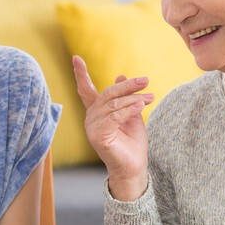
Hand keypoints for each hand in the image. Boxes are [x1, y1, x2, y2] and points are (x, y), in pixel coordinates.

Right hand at [72, 55, 153, 200]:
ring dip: (133, 99)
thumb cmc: (132, 143)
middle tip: (145, 81)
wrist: (134, 167)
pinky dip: (129, 109)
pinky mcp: (98, 136)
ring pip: (113, 105)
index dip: (81, 74)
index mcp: (97, 112)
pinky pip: (115, 116)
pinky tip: (141, 105)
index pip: (86, 90)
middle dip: (127, 86)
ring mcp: (92, 127)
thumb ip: (126, 97)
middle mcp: (91, 118)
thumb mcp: (131, 114)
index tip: (75, 58)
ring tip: (149, 97)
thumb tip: (121, 76)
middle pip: (107, 94)